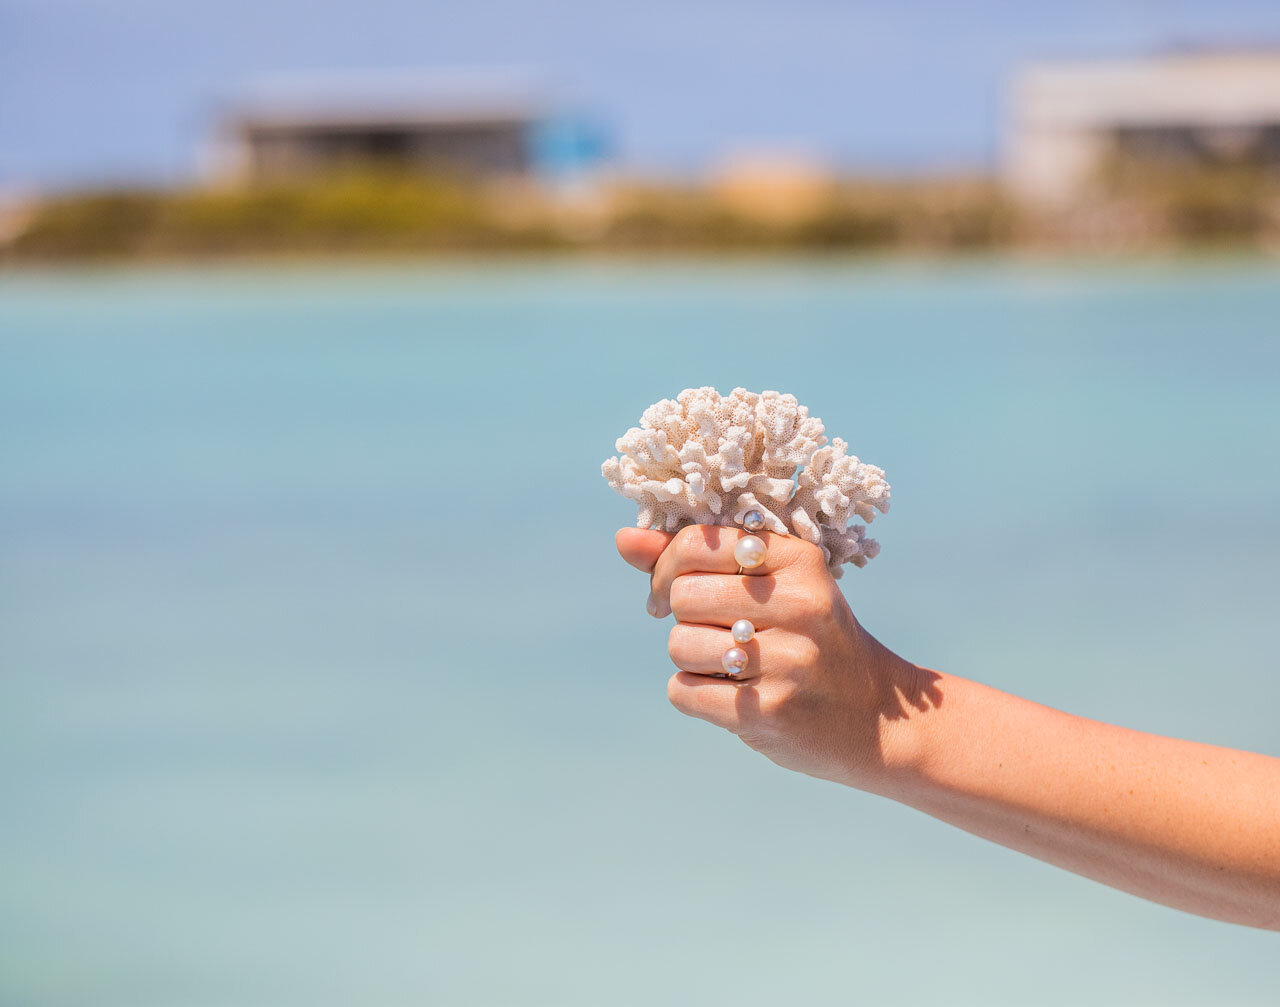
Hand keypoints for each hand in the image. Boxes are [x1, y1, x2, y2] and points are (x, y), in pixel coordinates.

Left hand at [616, 525, 938, 792]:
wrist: (877, 718)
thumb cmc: (808, 641)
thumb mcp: (771, 587)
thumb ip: (694, 559)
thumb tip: (623, 540)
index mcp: (799, 560)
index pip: (697, 543)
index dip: (667, 567)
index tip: (675, 592)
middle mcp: (799, 604)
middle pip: (682, 595)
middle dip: (684, 617)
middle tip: (714, 632)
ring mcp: (788, 661)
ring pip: (678, 644)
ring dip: (691, 660)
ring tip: (731, 667)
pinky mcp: (771, 712)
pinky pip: (684, 692)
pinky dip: (694, 695)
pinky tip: (731, 696)